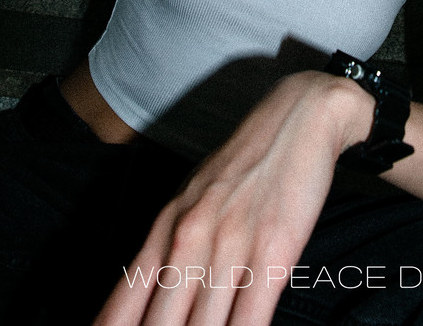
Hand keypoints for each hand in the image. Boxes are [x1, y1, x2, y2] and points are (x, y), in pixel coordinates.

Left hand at [94, 70, 373, 325]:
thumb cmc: (243, 163)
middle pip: (160, 324)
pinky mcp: (274, 252)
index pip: (125, 302)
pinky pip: (250, 318)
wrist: (297, 117)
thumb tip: (142, 299)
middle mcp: (190, 238)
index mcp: (166, 227)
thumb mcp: (192, 198)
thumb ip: (167, 248)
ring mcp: (232, 246)